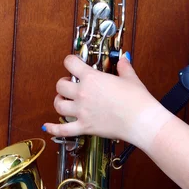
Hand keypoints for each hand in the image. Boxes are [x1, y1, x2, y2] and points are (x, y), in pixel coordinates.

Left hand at [42, 54, 171, 148]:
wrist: (141, 120)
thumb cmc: (137, 100)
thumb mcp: (130, 78)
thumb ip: (123, 67)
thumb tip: (123, 59)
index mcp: (92, 78)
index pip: (70, 63)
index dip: (70, 61)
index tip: (73, 63)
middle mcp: (83, 94)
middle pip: (60, 85)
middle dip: (63, 83)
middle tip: (70, 85)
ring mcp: (82, 111)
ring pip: (58, 105)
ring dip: (59, 102)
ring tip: (63, 101)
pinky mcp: (85, 127)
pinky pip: (63, 129)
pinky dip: (53, 128)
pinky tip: (48, 127)